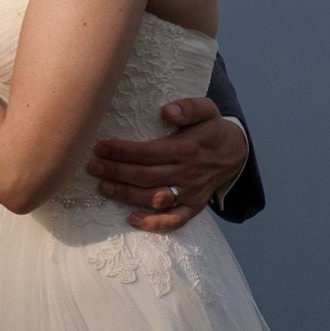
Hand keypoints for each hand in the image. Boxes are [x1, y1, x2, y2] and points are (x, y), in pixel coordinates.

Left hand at [87, 98, 249, 232]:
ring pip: (155, 198)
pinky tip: (132, 220)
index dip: (122, 151)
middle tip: (92, 166)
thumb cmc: (212, 128)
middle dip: (116, 171)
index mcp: (187, 149)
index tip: (100, 147)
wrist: (237, 151)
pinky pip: (176, 220)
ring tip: (102, 186)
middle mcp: (188, 173)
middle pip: (146, 176)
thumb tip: (166, 111)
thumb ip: (188, 107)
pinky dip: (155, 224)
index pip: (148, 152)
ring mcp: (191, 192)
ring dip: (126, 195)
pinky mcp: (194, 206)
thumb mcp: (207, 109)